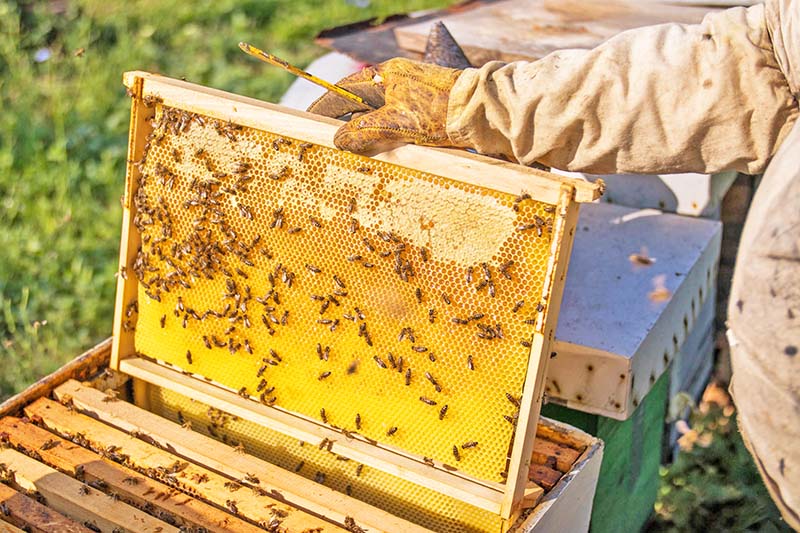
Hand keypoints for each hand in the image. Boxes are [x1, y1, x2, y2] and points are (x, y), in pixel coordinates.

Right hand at [307, 58, 462, 152]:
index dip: (325, 105)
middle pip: (361, 105)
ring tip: (355, 154)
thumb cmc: (439, 113)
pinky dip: (386, 139)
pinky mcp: (426, 112)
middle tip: (329, 143)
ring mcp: (412, 97)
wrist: (482, 114)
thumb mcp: (395, 124)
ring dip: (367, 135)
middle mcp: (397, 82)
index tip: (308, 118)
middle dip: (346, 124)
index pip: (345, 89)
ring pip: (378, 117)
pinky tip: (385, 153)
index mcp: (386, 75)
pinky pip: (395, 126)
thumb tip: (337, 140)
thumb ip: (363, 132)